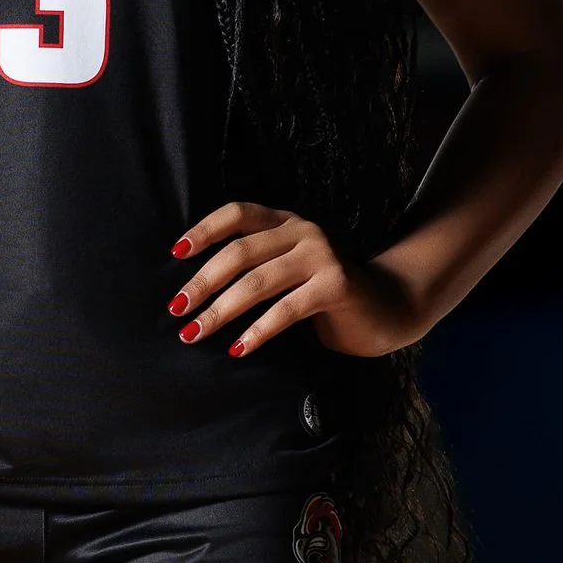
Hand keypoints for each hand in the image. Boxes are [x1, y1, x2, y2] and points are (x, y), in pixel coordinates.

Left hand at [167, 202, 426, 358]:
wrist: (386, 309)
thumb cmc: (324, 293)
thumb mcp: (288, 269)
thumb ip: (255, 266)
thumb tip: (195, 289)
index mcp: (285, 221)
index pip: (237, 214)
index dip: (204, 230)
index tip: (175, 253)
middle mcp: (303, 231)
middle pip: (240, 252)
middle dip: (202, 282)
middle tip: (177, 308)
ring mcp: (322, 256)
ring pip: (258, 281)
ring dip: (220, 310)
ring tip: (194, 333)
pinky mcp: (336, 286)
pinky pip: (286, 309)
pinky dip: (258, 331)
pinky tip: (238, 349)